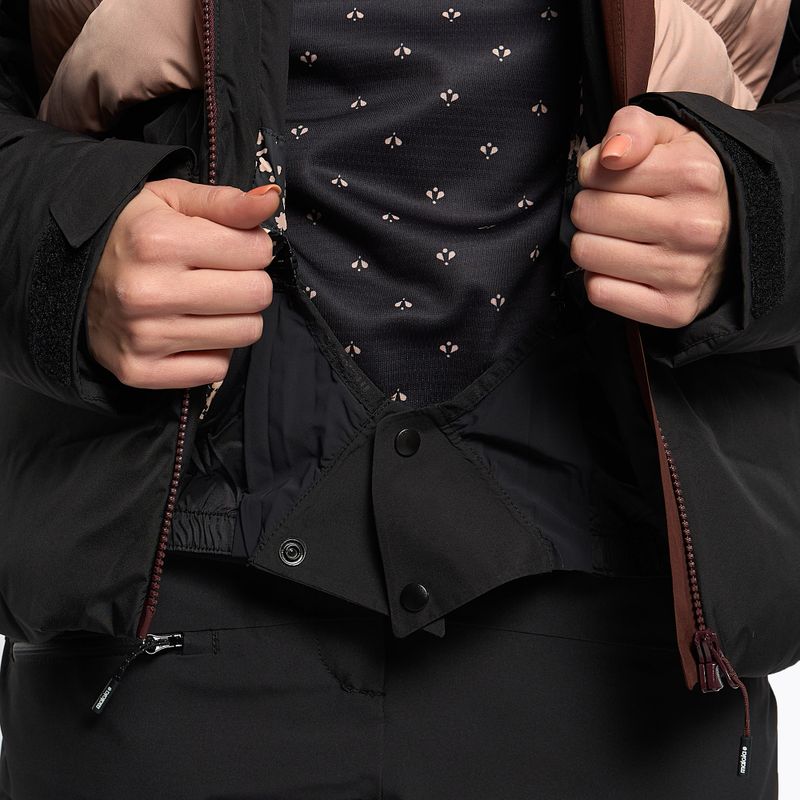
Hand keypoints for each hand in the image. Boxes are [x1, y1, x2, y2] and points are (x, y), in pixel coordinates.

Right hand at [86, 179, 280, 388]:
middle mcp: (149, 291)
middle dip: (249, 282)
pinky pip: (216, 369)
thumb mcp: (172, 201)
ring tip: (204, 303)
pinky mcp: (141, 371)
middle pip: (257, 295)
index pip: (258, 251)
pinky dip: (211, 352)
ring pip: (245, 333)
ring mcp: (143, 336)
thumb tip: (272, 198)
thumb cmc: (131, 234)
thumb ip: (227, 201)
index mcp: (158, 241)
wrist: (67, 276)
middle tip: (221, 277)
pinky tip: (187, 330)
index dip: (252, 247)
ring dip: (235, 318)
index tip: (230, 248)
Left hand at [571, 105, 730, 327]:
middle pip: (586, 213)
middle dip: (591, 210)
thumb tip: (608, 155)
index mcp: (696, 174)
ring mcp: (686, 273)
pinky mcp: (673, 310)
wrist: (731, 240)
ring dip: (592, 245)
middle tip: (615, 213)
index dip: (595, 174)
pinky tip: (624, 269)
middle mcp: (696, 226)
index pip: (596, 172)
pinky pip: (600, 292)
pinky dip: (601, 280)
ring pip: (586, 254)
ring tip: (619, 240)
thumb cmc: (685, 185)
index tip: (616, 180)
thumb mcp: (668, 138)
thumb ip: (632, 127)